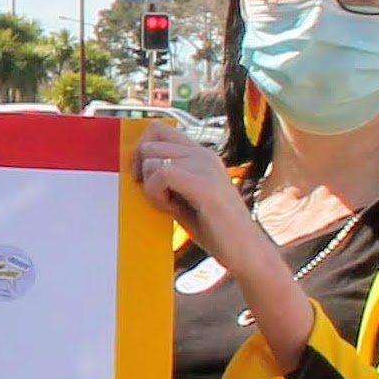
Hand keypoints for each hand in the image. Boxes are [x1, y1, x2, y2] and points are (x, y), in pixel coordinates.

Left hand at [133, 120, 251, 242]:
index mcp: (199, 154)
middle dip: (142, 170)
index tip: (142, 177)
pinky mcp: (205, 184)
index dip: (140, 149)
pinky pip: (162, 174)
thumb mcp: (182, 196)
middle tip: (158, 195)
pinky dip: (156, 193)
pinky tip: (170, 208)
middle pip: (150, 141)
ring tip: (169, 204)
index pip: (158, 129)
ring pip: (152, 158)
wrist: (244, 249)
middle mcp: (203, 154)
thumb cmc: (212, 227)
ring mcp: (206, 166)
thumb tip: (133, 167)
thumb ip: (164, 178)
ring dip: (150, 185)